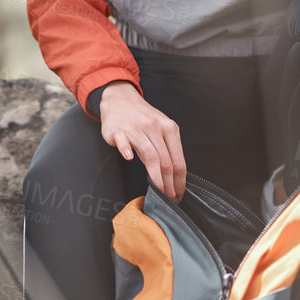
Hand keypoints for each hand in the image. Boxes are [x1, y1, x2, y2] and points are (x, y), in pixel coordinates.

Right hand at [97, 81, 185, 201]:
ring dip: (155, 178)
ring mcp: (136, 128)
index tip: (179, 195)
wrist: (120, 99)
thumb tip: (174, 178)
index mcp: (169, 128)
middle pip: (166, 161)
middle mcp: (154, 127)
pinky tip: (129, 159)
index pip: (178, 160)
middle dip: (169, 184)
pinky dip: (126, 149)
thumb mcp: (160, 128)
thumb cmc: (142, 118)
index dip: (180, 182)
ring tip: (158, 192)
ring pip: (150, 155)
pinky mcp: (119, 130)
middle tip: (168, 199)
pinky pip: (124, 141)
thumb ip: (167, 148)